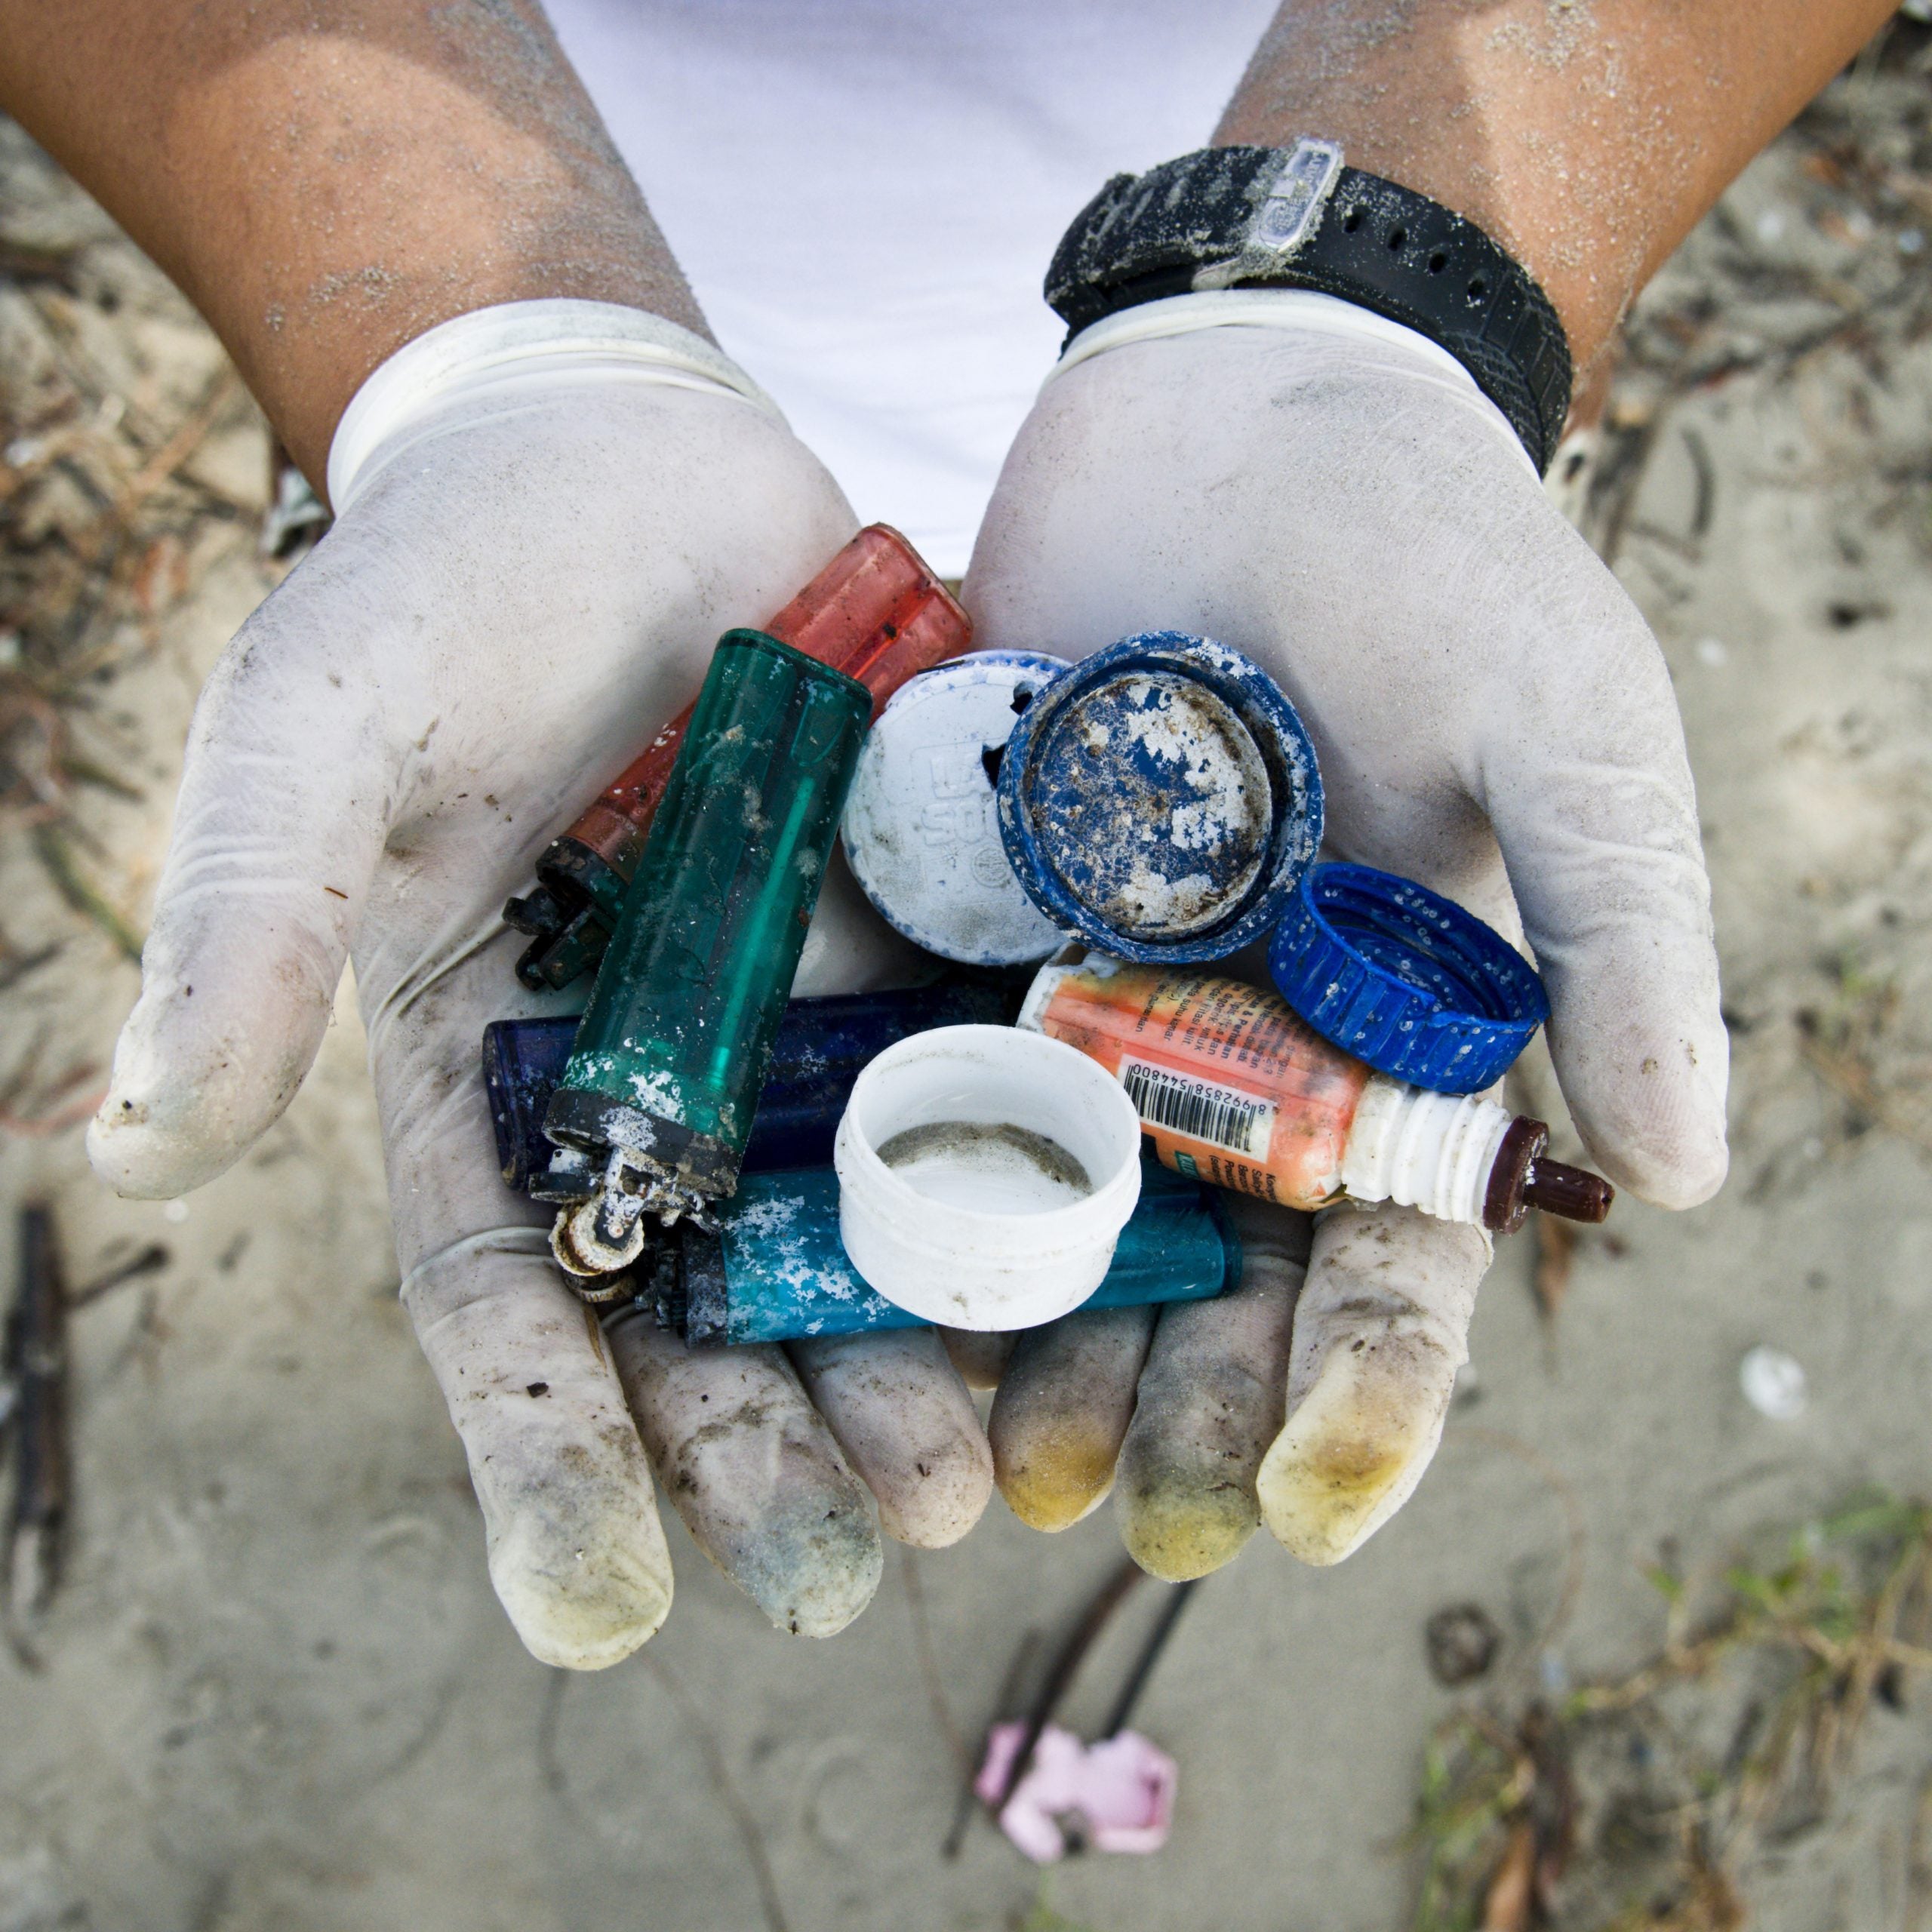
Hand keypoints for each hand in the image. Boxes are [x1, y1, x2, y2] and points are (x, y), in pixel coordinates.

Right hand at [87, 306, 991, 1668]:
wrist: (623, 467)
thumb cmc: (447, 594)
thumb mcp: (319, 740)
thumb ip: (250, 924)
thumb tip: (145, 1142)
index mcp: (498, 1088)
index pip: (515, 1313)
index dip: (551, 1464)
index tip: (595, 1609)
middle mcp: (661, 1095)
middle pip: (712, 1317)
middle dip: (766, 1454)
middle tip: (844, 1561)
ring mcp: (805, 1031)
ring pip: (864, 1240)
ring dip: (914, 1368)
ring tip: (971, 1475)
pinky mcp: (923, 953)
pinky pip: (988, 1096)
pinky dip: (1035, 1197)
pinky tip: (1091, 1292)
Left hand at [965, 297, 1726, 1573]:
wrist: (1242, 405)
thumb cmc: (1434, 552)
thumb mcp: (1561, 721)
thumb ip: (1619, 931)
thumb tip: (1684, 1172)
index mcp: (1394, 1039)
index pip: (1392, 1257)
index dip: (1363, 1390)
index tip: (1304, 1502)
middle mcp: (1242, 1042)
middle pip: (1205, 1267)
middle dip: (1161, 1393)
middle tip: (1093, 1499)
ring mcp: (1093, 986)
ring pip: (1055, 1205)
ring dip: (1018, 1331)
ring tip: (959, 1447)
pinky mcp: (971, 915)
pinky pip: (926, 1063)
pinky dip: (892, 1167)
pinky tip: (839, 1266)